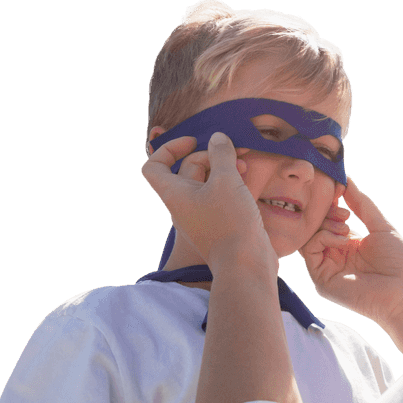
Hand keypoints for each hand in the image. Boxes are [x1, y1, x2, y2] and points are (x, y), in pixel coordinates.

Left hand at [141, 132, 277, 275]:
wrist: (245, 264)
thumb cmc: (230, 222)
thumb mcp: (226, 180)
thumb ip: (221, 154)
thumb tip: (218, 138)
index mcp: (175, 194)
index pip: (154, 166)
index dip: (170, 148)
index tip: (194, 142)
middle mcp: (183, 204)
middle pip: (188, 169)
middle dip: (211, 156)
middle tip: (235, 153)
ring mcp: (201, 215)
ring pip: (206, 183)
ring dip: (223, 169)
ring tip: (245, 165)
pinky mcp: (218, 223)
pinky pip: (218, 197)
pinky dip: (230, 185)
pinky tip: (248, 181)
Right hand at [300, 176, 402, 361]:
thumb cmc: (400, 262)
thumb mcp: (380, 226)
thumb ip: (361, 202)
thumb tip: (346, 178)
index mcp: (352, 245)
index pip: (330, 219)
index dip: (333, 204)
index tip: (340, 190)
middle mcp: (337, 256)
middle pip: (317, 226)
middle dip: (327, 212)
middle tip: (344, 211)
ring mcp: (329, 268)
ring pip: (310, 236)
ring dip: (326, 223)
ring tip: (346, 224)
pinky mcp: (322, 280)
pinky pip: (310, 250)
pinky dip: (323, 237)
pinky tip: (343, 238)